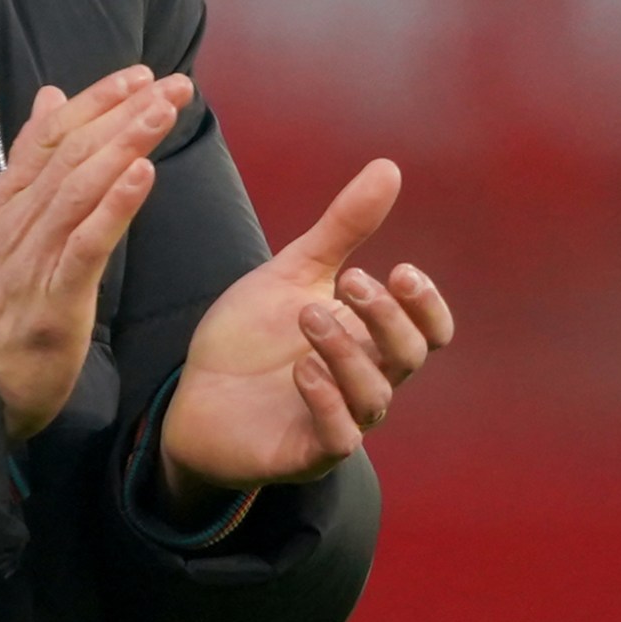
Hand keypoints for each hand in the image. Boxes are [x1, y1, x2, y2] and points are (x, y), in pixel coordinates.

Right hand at [0, 66, 192, 442]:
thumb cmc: (0, 308)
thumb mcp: (6, 228)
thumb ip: (30, 164)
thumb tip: (48, 97)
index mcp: (3, 207)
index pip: (50, 138)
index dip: (95, 102)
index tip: (140, 75)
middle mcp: (13, 226)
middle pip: (71, 156)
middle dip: (124, 115)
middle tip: (172, 85)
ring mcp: (29, 263)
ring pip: (78, 192)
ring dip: (124, 146)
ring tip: (162, 113)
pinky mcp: (51, 303)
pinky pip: (83, 247)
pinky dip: (113, 208)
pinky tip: (142, 176)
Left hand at [158, 158, 454, 501]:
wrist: (191, 396)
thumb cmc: (251, 338)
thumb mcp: (295, 273)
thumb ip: (343, 228)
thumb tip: (388, 167)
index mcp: (371, 340)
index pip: (429, 331)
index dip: (426, 305)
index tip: (400, 269)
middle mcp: (365, 382)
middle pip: (409, 356)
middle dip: (387, 317)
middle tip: (350, 280)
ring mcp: (338, 421)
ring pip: (374, 396)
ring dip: (348, 352)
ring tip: (310, 316)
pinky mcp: (304, 454)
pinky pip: (337, 438)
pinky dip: (327, 401)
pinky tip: (301, 368)